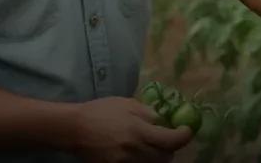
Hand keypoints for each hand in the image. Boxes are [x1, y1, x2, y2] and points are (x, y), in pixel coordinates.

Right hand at [62, 96, 193, 162]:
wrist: (75, 128)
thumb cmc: (101, 111)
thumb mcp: (127, 104)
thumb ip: (149, 113)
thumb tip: (165, 120)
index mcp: (138, 130)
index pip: (171, 140)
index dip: (184, 136)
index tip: (186, 130)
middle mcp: (134, 149)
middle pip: (165, 157)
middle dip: (171, 148)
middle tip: (168, 139)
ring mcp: (125, 162)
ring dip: (159, 157)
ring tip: (153, 146)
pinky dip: (144, 162)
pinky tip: (140, 153)